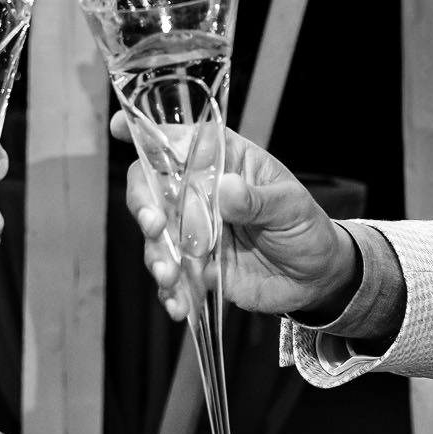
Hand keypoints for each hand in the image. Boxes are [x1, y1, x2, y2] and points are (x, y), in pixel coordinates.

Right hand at [114, 111, 358, 319]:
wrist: (314, 279)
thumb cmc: (305, 228)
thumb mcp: (291, 207)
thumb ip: (259, 199)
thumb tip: (226, 187)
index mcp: (224, 161)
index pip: (181, 140)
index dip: (148, 132)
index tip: (119, 127)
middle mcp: (200, 192)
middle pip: (151, 186)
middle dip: (144, 205)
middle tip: (155, 227)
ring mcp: (193, 230)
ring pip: (155, 236)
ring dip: (156, 256)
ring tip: (171, 278)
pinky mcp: (193, 266)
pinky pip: (170, 277)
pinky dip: (170, 292)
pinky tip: (179, 306)